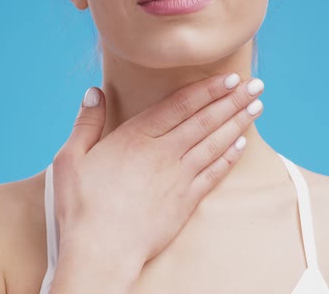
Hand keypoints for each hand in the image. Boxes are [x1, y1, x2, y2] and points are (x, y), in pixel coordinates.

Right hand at [52, 73, 264, 266]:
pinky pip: (214, 173)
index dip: (207, 89)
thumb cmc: (81, 206)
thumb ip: (86, 123)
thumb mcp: (71, 158)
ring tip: (257, 106)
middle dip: (233, 100)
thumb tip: (95, 92)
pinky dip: (230, 156)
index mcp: (136, 137)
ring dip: (238, 122)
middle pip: (205, 120)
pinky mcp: (186, 201)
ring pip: (215, 143)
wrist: (101, 251)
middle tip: (256, 85)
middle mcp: (164, 153)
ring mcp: (179, 178)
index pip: (180, 105)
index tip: (228, 77)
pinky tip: (241, 144)